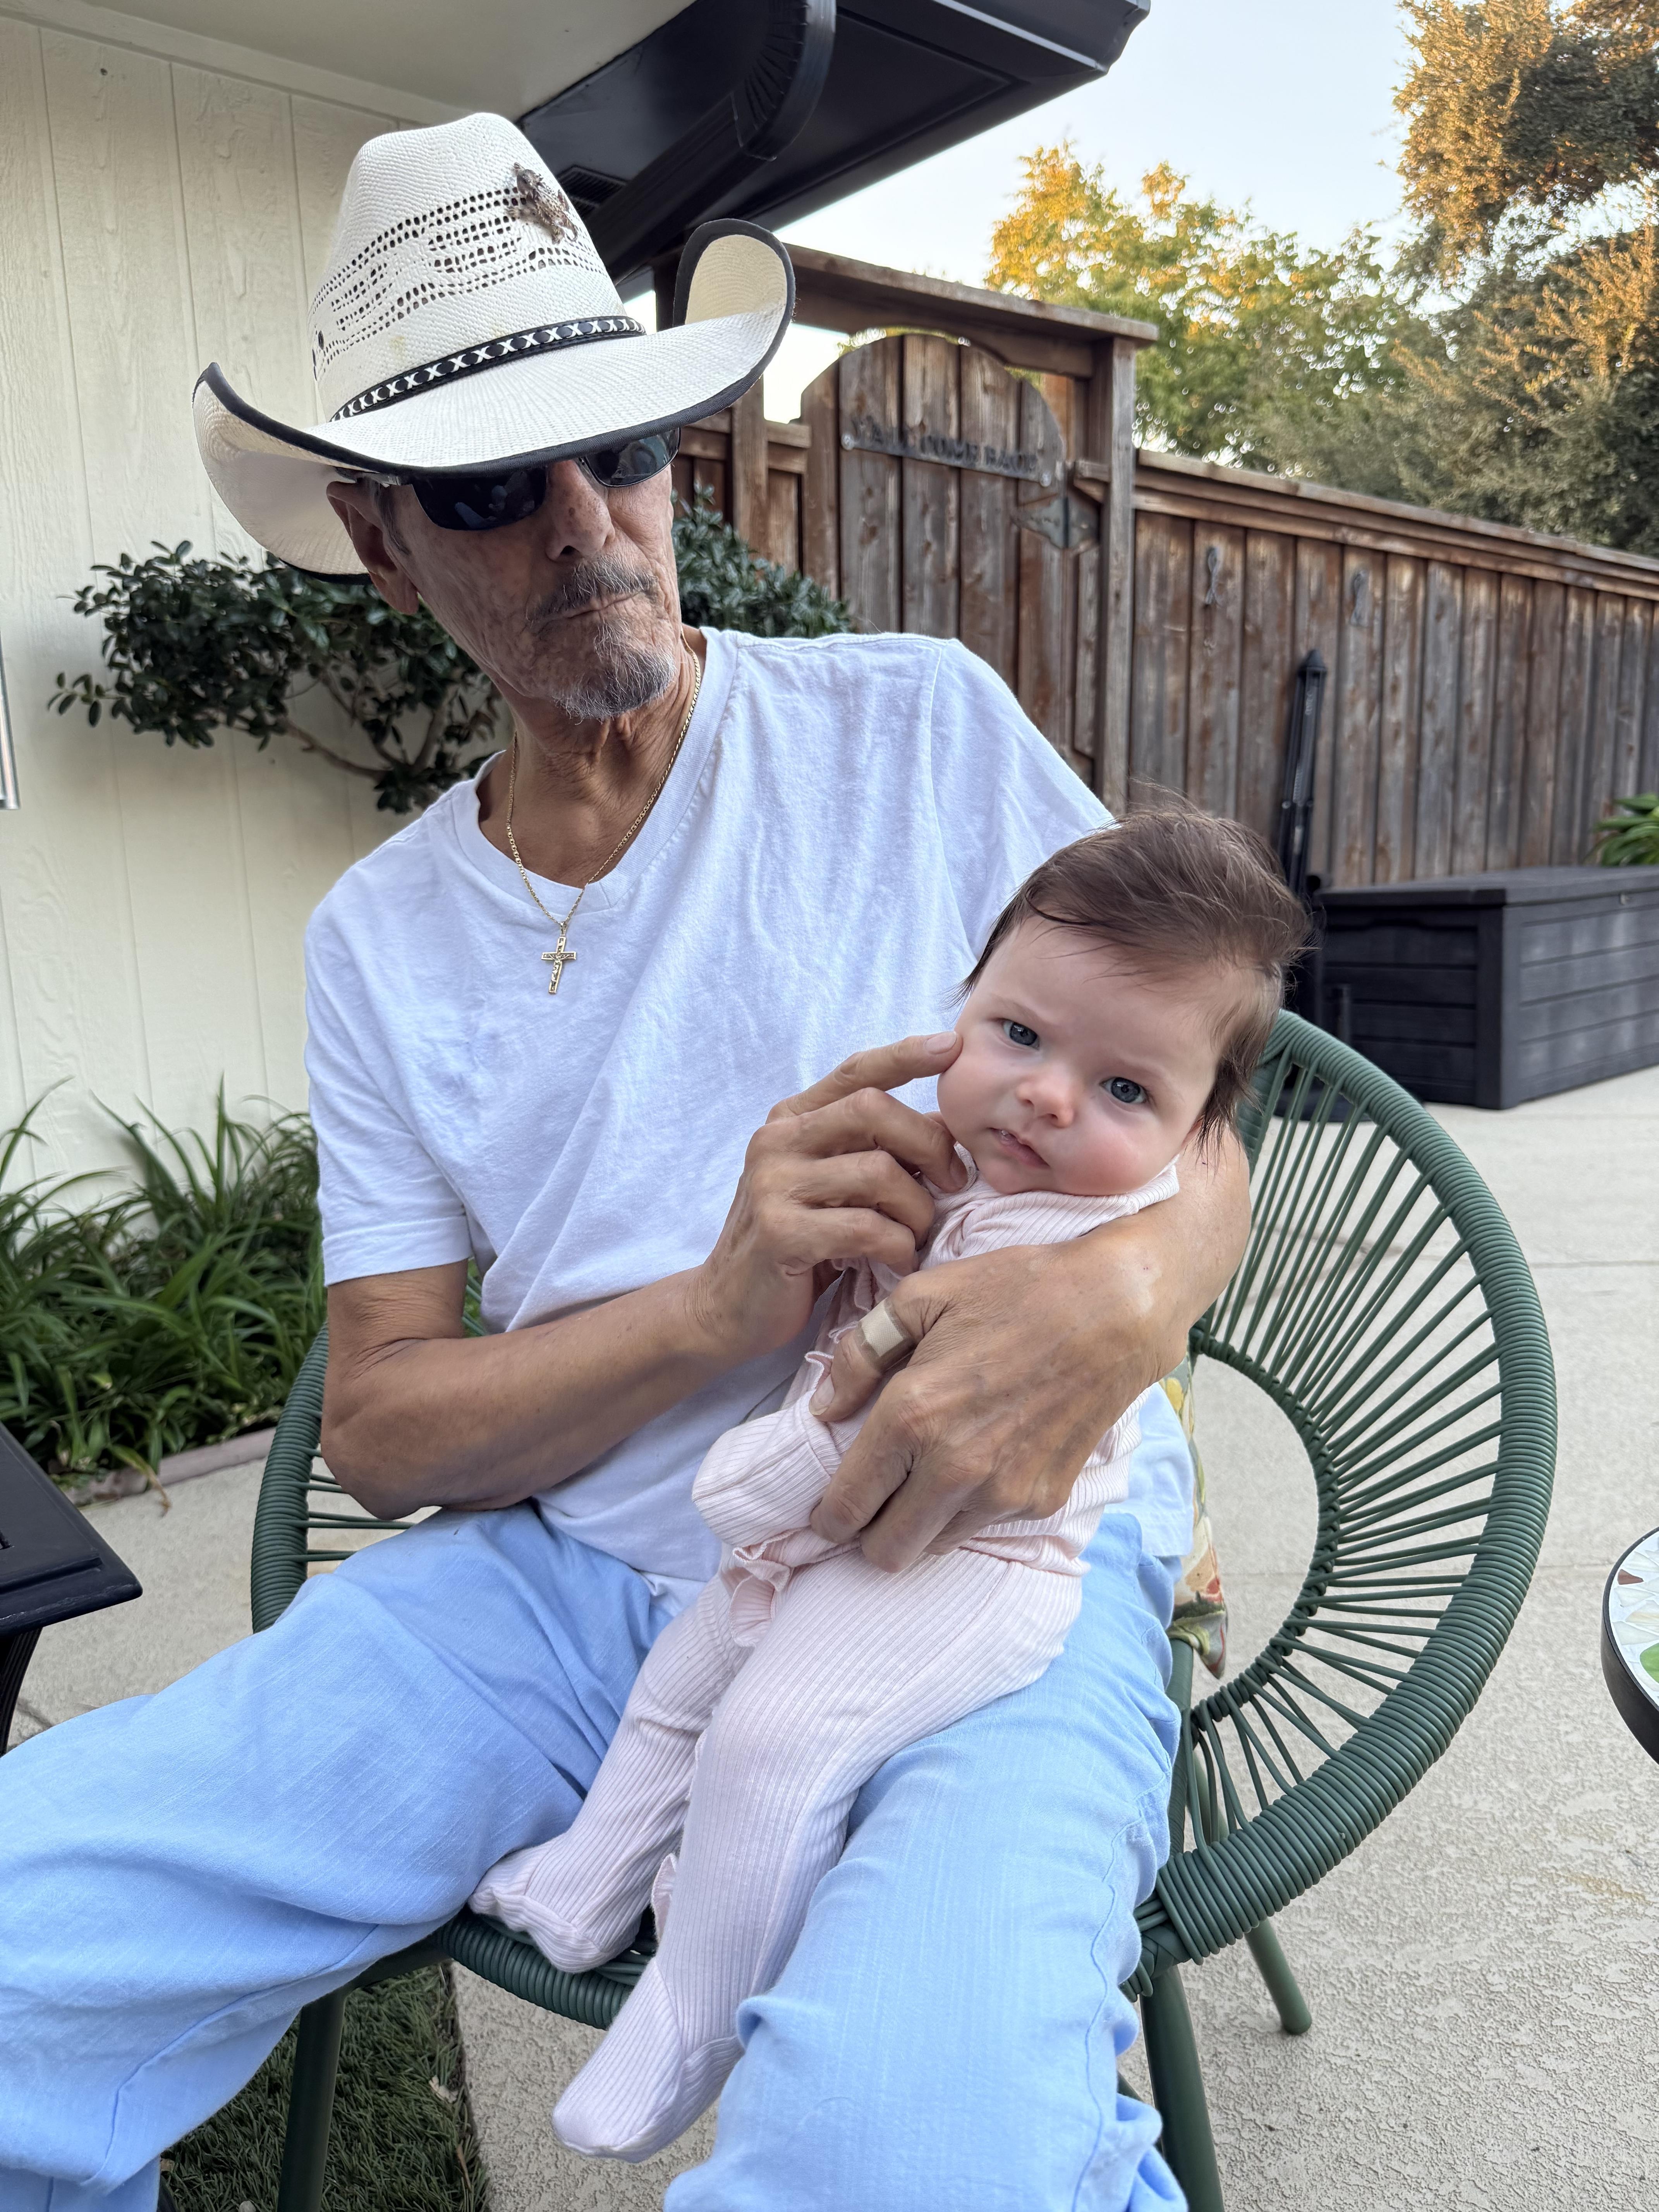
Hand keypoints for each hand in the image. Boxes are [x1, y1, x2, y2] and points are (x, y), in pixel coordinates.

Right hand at [685, 1034, 967, 1369]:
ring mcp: (773, 1185)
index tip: (952, 1044)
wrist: (727, 1308)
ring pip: (879, 1171)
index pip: (854, 1071)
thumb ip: (876, 1149)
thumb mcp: (833, 1185)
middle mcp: (777, 1141)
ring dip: (918, 1209)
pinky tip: (899, 1260)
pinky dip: (898, 1246)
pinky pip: (866, 1227)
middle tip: (953, 1182)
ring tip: (917, 1234)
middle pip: (873, 1109)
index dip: (905, 1054)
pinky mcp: (780, 1233)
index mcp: (791, 1120)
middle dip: (929, 1143)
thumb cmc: (796, 1242)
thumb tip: (944, 1122)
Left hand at [807, 1129, 1249, 1569]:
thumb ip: (860, 1353)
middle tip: (871, 1501)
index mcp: (912, 1417)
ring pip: (934, 1546)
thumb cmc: (1016, 1291)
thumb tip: (824, 1407)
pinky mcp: (1043, 1499)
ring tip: (923, 1480)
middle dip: (868, 1533)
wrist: (1115, 1310)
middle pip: (886, 1552)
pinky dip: (969, 1508)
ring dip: (919, 1525)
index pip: (847, 1507)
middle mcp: (954, 1469)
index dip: (826, 1517)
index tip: (826, 1511)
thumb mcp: (922, 1295)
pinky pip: (984, 1526)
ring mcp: (1003, 1492)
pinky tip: (977, 1462)